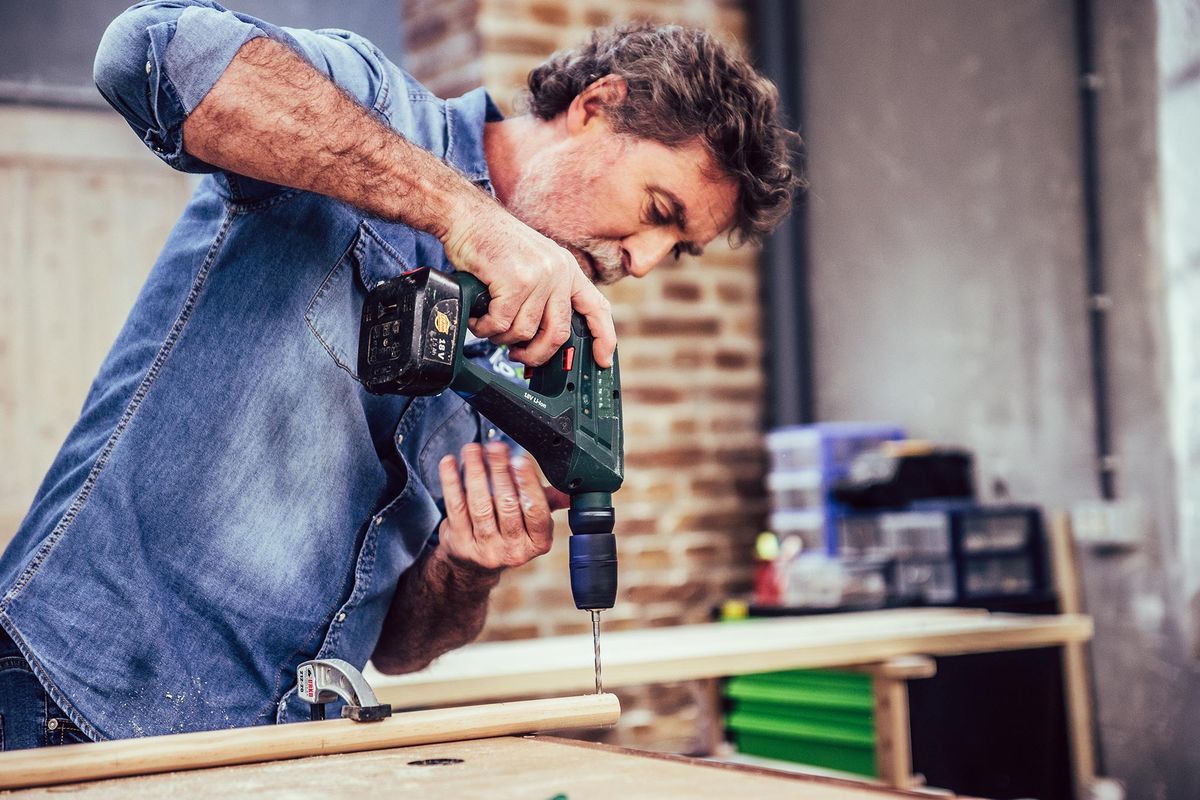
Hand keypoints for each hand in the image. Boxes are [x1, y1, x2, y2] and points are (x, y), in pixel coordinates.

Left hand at [436, 442, 569, 574]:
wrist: (474, 565)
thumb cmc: (509, 532)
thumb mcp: (534, 522)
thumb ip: (549, 501)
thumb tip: (571, 487)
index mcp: (538, 542)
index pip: (536, 511)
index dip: (528, 485)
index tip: (520, 461)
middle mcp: (513, 549)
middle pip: (507, 505)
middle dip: (500, 471)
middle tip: (496, 447)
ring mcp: (484, 549)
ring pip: (480, 505)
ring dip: (476, 472)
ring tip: (473, 450)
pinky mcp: (459, 544)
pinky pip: (455, 508)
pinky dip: (451, 482)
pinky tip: (450, 463)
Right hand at [441, 195, 615, 367]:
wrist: (468, 217)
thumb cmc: (495, 243)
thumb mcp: (535, 263)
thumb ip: (546, 293)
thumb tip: (543, 336)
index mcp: (567, 270)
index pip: (597, 308)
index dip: (603, 337)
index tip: (602, 360)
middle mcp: (558, 272)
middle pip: (558, 333)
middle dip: (537, 354)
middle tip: (519, 356)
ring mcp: (538, 277)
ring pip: (525, 332)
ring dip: (502, 337)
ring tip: (489, 325)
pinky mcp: (514, 282)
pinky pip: (501, 324)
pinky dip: (485, 328)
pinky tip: (478, 319)